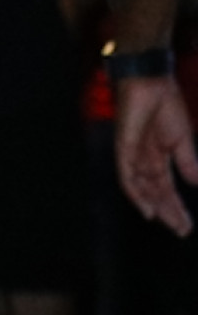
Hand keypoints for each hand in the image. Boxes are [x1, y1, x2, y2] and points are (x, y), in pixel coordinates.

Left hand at [115, 74, 197, 234]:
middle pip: (156, 193)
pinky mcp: (123, 150)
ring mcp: (133, 156)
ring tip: (170, 223)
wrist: (151, 83)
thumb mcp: (181, 138)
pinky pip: (127, 177)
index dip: (177, 207)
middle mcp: (144, 160)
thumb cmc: (165, 105)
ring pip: (143, 190)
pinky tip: (147, 209)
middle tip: (182, 230)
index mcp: (158, 156)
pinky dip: (137, 195)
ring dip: (157, 207)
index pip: (166, 188)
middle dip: (170, 212)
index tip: (187, 225)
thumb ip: (186, 162)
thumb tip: (196, 184)